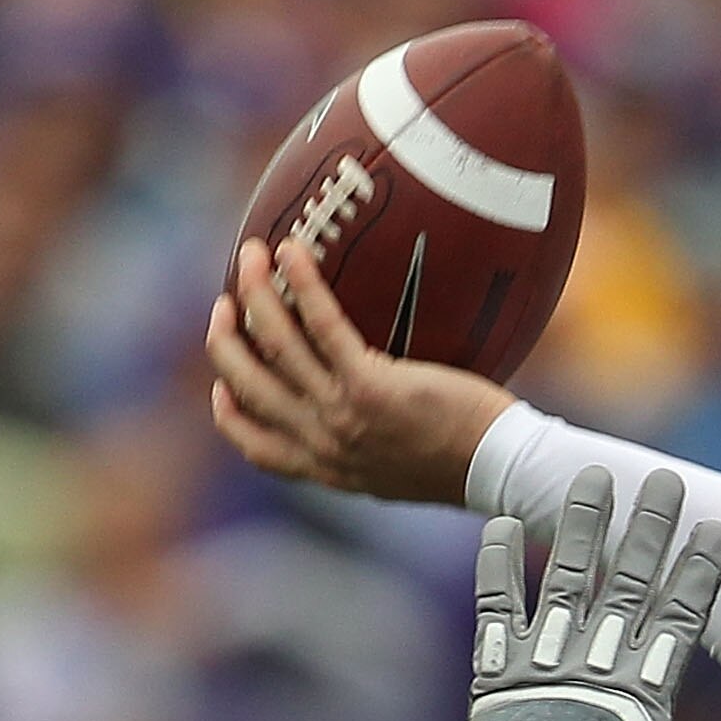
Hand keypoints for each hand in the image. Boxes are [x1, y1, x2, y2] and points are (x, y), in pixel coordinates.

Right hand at [208, 236, 509, 501]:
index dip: (231, 412)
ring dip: (252, 293)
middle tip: (224, 304)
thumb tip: (366, 408)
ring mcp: (343, 416)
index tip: (223, 385)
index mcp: (330, 469)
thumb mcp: (401, 464)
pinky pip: (322, 323)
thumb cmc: (463, 462)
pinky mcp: (370, 387)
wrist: (496, 470)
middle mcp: (326, 445)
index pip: (259, 447)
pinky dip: (301, 282)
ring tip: (251, 256)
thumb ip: (370, 440)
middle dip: (224, 341)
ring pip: (273, 345)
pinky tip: (293, 250)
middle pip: (248, 388)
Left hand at [427, 463, 720, 720]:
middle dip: (650, 527)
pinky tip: (503, 522)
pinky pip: (497, 607)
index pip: (683, 614)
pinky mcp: (499, 672)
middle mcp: (600, 661)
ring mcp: (548, 660)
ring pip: (569, 578)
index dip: (702, 569)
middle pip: (630, 580)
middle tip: (665, 479)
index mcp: (647, 689)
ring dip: (584, 526)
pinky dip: (499, 565)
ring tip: (595, 478)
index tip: (719, 528)